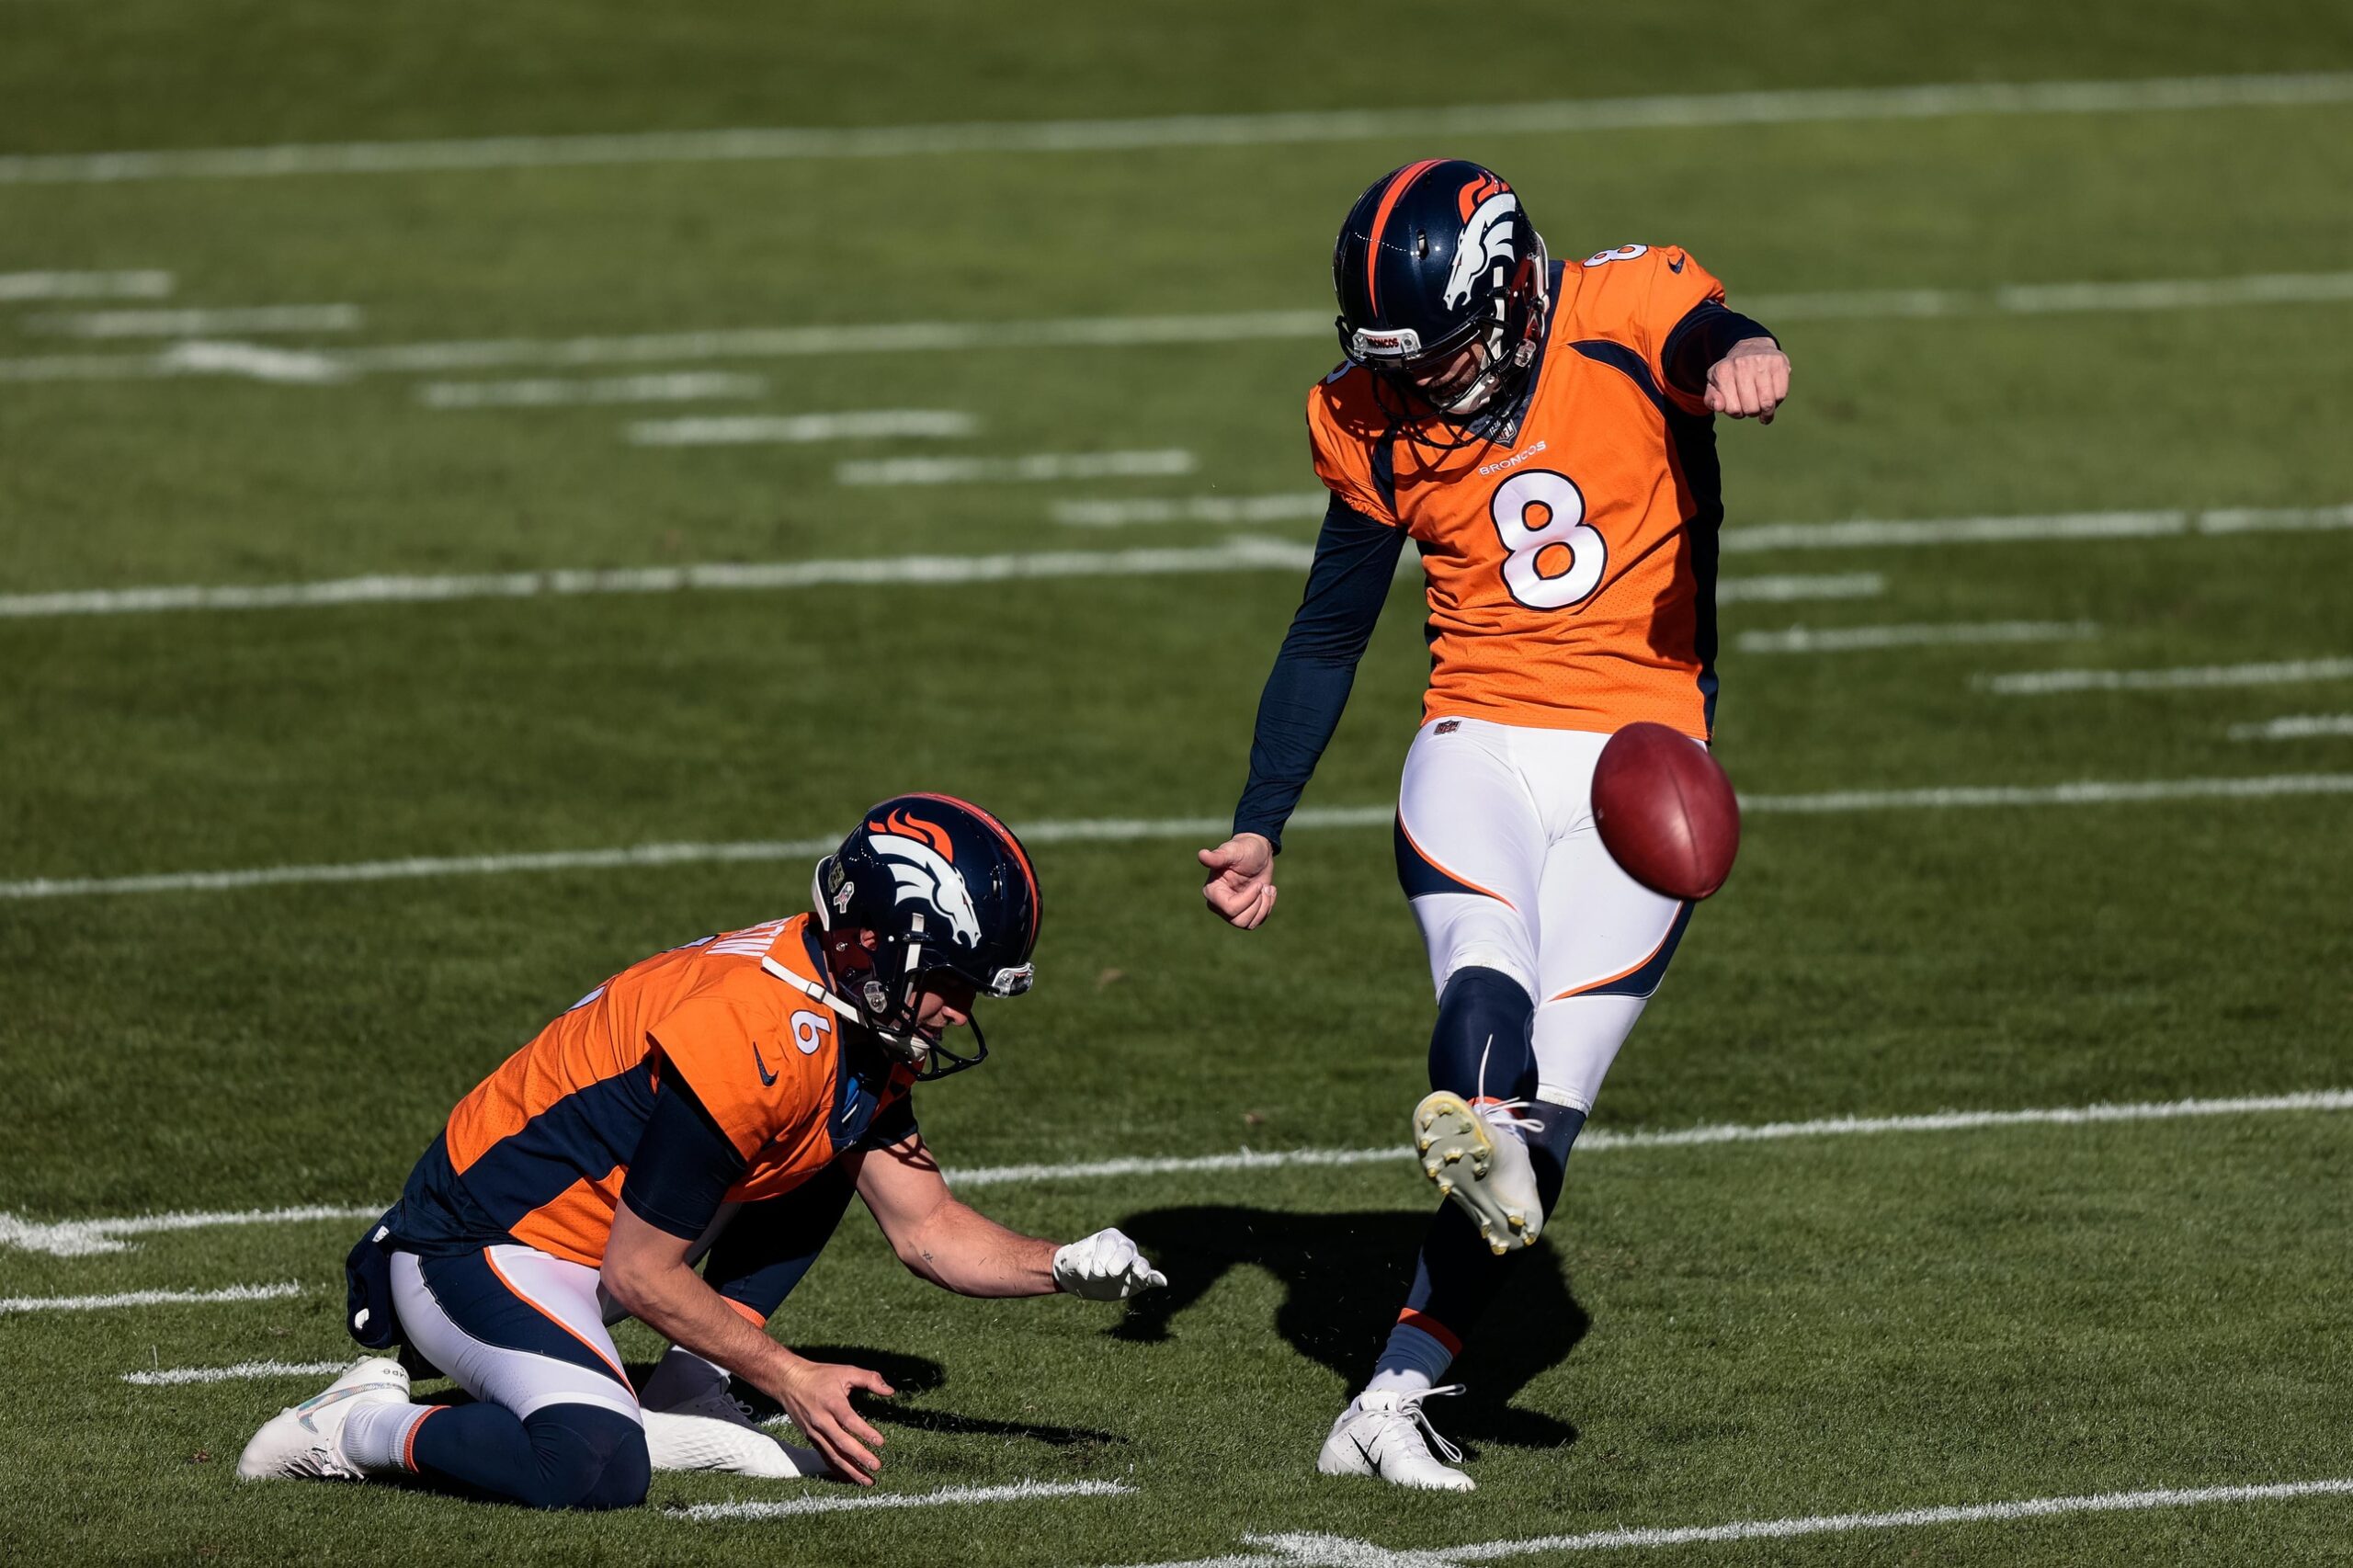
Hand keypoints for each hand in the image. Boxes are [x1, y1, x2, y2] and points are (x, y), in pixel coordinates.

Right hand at [761, 1356, 893, 1484]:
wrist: (789, 1382)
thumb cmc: (821, 1376)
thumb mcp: (846, 1371)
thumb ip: (870, 1379)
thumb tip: (891, 1391)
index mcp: (832, 1403)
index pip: (849, 1421)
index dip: (865, 1432)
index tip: (881, 1442)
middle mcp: (821, 1420)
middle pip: (841, 1443)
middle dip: (859, 1457)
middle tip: (877, 1466)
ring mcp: (814, 1432)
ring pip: (833, 1455)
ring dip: (850, 1470)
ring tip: (867, 1481)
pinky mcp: (811, 1438)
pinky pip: (825, 1457)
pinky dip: (837, 1470)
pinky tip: (850, 1478)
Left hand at [1051, 1228, 1168, 1300]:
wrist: (1080, 1278)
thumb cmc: (1077, 1264)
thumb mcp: (1074, 1263)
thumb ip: (1083, 1266)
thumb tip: (1099, 1274)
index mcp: (1109, 1238)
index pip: (1109, 1244)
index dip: (1101, 1257)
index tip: (1094, 1271)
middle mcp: (1124, 1248)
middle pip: (1126, 1251)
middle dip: (1119, 1262)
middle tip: (1110, 1273)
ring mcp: (1132, 1264)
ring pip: (1140, 1264)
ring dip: (1141, 1269)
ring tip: (1140, 1274)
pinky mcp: (1137, 1281)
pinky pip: (1149, 1279)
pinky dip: (1155, 1279)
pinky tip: (1162, 1281)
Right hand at [1197, 833, 1276, 927]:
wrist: (1257, 852)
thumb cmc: (1243, 849)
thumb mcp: (1232, 851)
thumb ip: (1218, 856)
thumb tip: (1202, 855)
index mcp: (1212, 891)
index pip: (1230, 909)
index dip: (1248, 899)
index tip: (1258, 884)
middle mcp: (1219, 904)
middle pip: (1239, 920)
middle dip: (1257, 904)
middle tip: (1262, 885)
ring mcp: (1231, 911)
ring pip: (1248, 924)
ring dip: (1263, 907)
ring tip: (1267, 888)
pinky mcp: (1244, 912)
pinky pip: (1256, 921)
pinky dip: (1267, 908)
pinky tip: (1269, 891)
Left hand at [1704, 336, 1789, 422]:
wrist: (1751, 347)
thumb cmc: (1731, 372)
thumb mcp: (1714, 383)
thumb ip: (1711, 399)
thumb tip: (1719, 407)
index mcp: (1723, 372)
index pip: (1733, 409)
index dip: (1736, 413)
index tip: (1737, 406)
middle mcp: (1741, 365)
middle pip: (1751, 408)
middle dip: (1751, 413)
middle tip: (1751, 406)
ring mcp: (1762, 362)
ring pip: (1767, 403)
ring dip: (1766, 411)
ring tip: (1763, 408)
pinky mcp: (1779, 363)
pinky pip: (1781, 395)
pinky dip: (1777, 401)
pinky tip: (1772, 397)